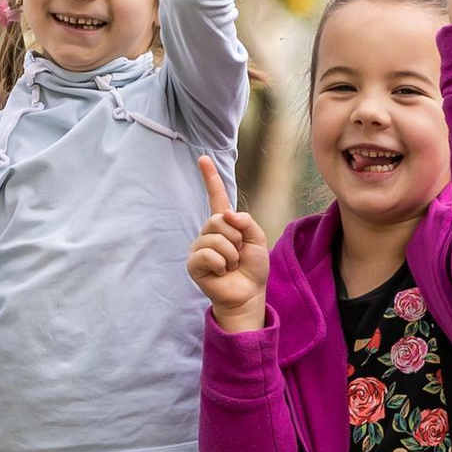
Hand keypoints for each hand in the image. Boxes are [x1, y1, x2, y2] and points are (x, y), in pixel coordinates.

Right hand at [187, 155, 269, 331]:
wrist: (247, 293)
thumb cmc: (252, 268)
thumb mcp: (257, 240)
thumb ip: (246, 223)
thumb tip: (228, 214)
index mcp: (224, 225)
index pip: (216, 197)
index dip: (210, 178)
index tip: (203, 158)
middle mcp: (208, 233)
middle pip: (219, 220)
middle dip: (236, 238)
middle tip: (238, 254)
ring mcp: (199, 247)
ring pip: (216, 239)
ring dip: (231, 255)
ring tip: (231, 266)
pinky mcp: (194, 263)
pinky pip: (209, 255)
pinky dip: (222, 265)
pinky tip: (221, 272)